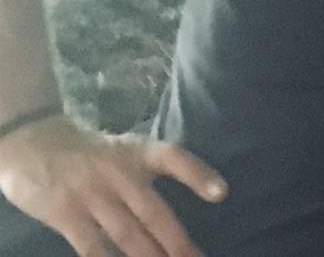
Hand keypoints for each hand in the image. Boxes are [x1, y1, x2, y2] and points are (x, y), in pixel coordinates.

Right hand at [0, 112, 224, 256]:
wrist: (36, 143)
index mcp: (139, 153)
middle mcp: (120, 173)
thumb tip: (194, 191)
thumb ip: (152, 169)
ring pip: (127, 234)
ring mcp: (93, 195)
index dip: (199, 175)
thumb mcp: (127, 150)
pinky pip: (91, 246)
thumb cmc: (92, 153)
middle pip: (154, 212)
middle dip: (177, 242)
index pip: (175, 159)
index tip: (222, 193)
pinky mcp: (66, 214)